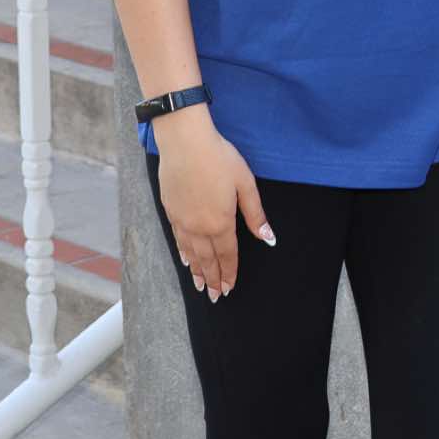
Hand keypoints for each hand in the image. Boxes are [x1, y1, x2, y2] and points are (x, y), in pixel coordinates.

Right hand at [153, 107, 273, 302]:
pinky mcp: (170, 211)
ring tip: (200, 286)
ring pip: (190, 254)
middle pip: (207, 260)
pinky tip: (185, 260)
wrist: (185, 142)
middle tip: (215, 296)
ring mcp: (182, 220)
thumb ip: (255, 214)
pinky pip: (178, 240)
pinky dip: (183, 254)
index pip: (227, 255)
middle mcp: (199, 227)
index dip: (230, 273)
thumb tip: (268, 238)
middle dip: (212, 279)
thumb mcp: (245, 184)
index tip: (230, 288)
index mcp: (221, 222)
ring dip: (196, 271)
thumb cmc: (219, 158)